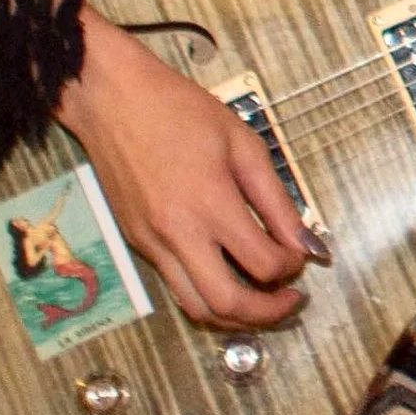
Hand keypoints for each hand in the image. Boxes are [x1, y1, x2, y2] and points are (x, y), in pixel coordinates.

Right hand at [54, 14, 310, 326]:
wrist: (111, 98)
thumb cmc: (178, 109)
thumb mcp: (242, 142)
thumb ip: (276, 199)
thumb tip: (305, 242)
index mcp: (211, 203)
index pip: (264, 264)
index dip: (292, 267)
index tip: (301, 256)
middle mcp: (179, 233)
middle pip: (229, 304)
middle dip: (269, 313)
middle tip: (290, 300)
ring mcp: (153, 243)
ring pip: (197, 308)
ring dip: (235, 316)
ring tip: (261, 301)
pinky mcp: (136, 243)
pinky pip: (175, 287)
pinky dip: (206, 295)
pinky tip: (226, 277)